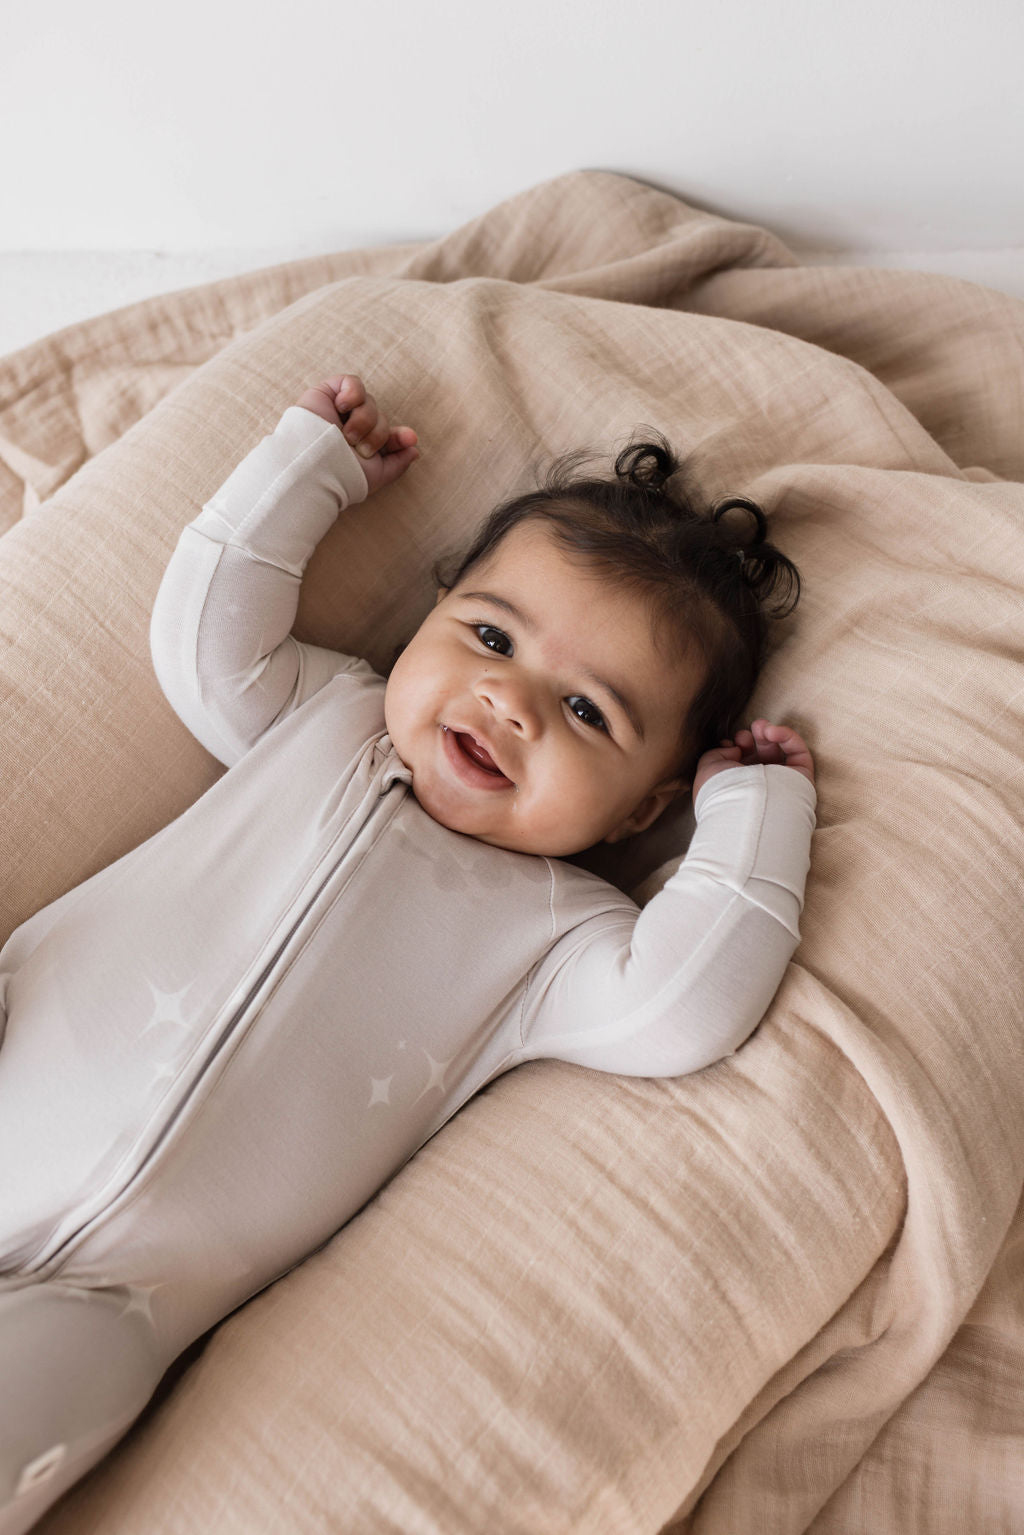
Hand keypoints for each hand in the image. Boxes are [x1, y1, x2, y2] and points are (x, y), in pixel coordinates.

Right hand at [297, 374, 418, 494]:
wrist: (315, 466)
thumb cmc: (342, 475)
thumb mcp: (376, 475)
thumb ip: (398, 464)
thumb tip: (415, 450)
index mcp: (362, 446)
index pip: (389, 435)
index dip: (399, 437)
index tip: (410, 439)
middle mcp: (352, 428)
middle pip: (381, 418)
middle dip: (377, 433)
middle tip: (362, 449)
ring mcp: (339, 411)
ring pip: (369, 402)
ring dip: (364, 420)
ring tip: (348, 436)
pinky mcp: (327, 393)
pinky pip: (352, 382)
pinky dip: (353, 394)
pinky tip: (342, 408)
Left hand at [693, 718, 814, 798]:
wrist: (744, 807)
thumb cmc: (722, 790)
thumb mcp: (707, 767)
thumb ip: (718, 752)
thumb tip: (734, 749)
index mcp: (738, 784)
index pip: (742, 761)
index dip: (736, 746)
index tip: (730, 742)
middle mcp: (759, 784)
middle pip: (760, 754)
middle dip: (752, 738)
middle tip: (744, 736)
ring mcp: (781, 780)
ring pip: (779, 751)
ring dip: (770, 733)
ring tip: (762, 728)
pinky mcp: (801, 777)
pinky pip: (798, 751)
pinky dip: (787, 736)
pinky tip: (773, 731)